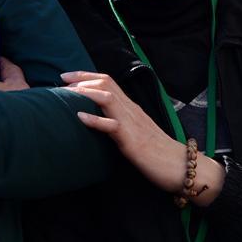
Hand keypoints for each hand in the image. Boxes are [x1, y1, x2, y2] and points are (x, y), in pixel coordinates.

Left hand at [62, 71, 223, 204]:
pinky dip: (95, 119)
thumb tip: (101, 121)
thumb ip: (120, 123)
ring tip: (67, 93)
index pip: (109, 82)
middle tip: (61, 80)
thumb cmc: (158, 153)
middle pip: (106, 82)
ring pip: (108, 97)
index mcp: (131, 107)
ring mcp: (132, 123)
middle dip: (82, 78)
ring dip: (86, 92)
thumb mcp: (135, 132)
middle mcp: (131, 110)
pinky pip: (112, 126)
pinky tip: (79, 117)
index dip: (87, 75)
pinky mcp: (132, 140)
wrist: (180, 166)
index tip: (67, 77)